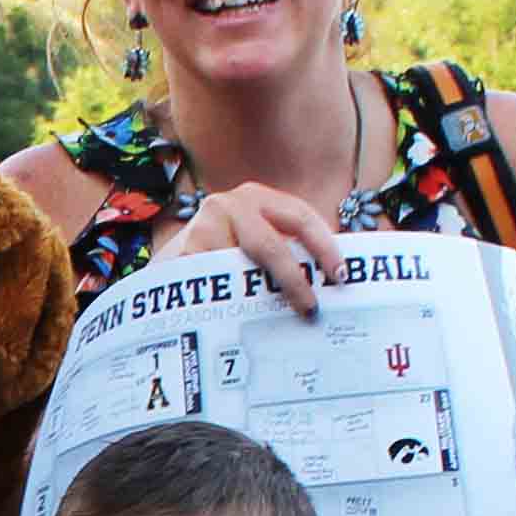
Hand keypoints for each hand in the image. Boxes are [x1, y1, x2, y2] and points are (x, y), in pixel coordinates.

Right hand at [176, 180, 354, 312]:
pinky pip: (213, 285)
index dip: (325, 247)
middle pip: (270, 246)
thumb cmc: (227, 246)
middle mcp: (229, 205)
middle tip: (311, 308)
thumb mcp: (256, 232)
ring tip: (279, 319)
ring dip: (261, 297)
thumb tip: (331, 278)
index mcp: (257, 197)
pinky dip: (230, 303)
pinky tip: (242, 319)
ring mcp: (203, 229)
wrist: (175, 252)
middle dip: (294, 279)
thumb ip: (287, 245)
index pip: (301, 217)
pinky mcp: (182, 256)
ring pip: (240, 269)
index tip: (340, 275)